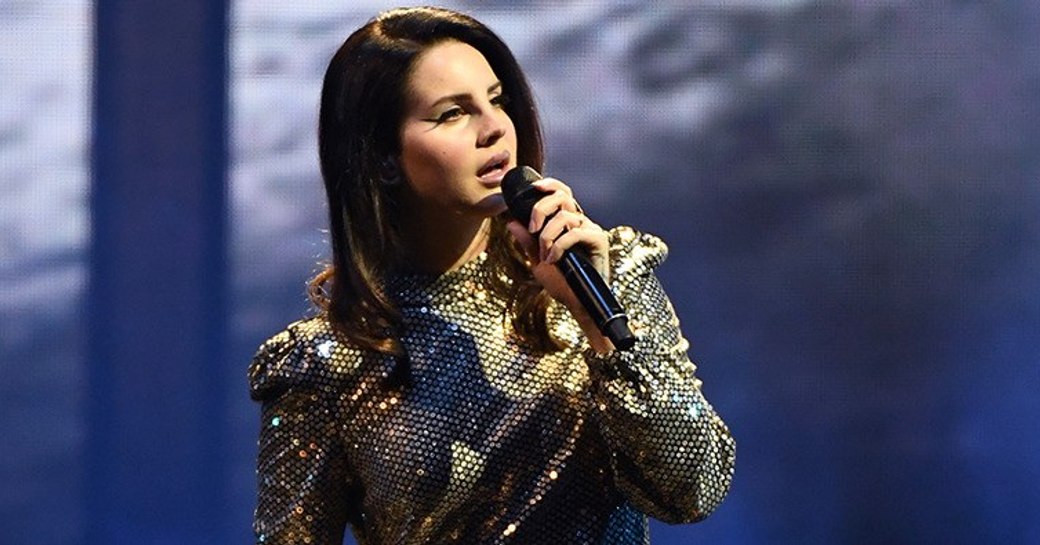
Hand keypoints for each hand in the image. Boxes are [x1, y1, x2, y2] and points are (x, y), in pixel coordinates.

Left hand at [504, 177, 613, 351]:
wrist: (578, 304)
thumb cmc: (563, 283)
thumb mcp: (538, 261)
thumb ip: (527, 241)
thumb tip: (511, 222)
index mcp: (569, 222)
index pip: (562, 193)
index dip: (550, 185)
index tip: (534, 187)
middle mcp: (582, 222)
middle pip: (562, 197)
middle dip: (541, 209)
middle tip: (532, 229)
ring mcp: (591, 230)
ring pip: (565, 216)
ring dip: (547, 236)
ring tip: (544, 255)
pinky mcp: (599, 241)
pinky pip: (575, 233)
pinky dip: (559, 246)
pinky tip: (553, 260)